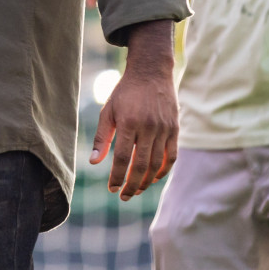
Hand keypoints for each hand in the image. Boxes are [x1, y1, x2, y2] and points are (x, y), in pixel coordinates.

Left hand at [90, 20, 177, 200]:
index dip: (116, 176)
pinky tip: (153, 178)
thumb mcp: (108, 111)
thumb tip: (93, 162)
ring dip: (146, 181)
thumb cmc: (125, 93)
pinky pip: (171, 157)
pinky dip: (163, 171)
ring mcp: (164, 129)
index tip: (111, 189)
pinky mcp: (175, 129)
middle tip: (124, 196)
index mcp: (128, 122)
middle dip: (131, 185)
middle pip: (141, 166)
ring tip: (136, 190)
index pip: (122, 158)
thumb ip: (101, 138)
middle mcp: (148, 127)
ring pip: (157, 164)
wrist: (151, 73)